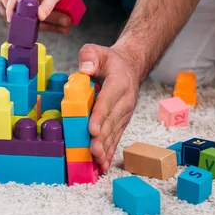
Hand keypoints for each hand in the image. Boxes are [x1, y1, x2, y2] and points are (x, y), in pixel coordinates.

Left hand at [78, 43, 140, 172]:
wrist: (130, 67)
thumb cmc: (110, 61)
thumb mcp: (98, 50)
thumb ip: (90, 56)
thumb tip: (85, 69)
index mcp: (119, 82)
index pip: (108, 100)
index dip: (100, 116)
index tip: (92, 129)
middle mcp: (125, 100)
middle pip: (112, 121)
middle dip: (102, 137)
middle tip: (93, 150)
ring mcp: (125, 113)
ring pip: (115, 132)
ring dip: (106, 148)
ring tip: (97, 161)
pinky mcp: (122, 122)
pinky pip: (116, 137)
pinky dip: (110, 151)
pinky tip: (103, 165)